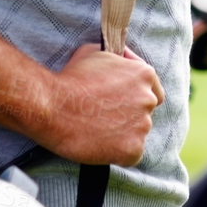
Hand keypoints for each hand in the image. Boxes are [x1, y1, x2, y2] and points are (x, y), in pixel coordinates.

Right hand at [42, 43, 164, 165]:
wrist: (53, 106)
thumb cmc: (70, 77)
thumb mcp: (96, 52)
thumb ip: (117, 59)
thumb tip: (120, 60)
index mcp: (144, 74)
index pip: (153, 89)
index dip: (137, 96)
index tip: (122, 101)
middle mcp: (148, 99)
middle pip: (145, 112)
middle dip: (129, 115)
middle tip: (104, 117)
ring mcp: (142, 126)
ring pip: (137, 133)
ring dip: (122, 134)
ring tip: (96, 131)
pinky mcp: (133, 150)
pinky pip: (131, 154)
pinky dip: (118, 153)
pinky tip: (99, 146)